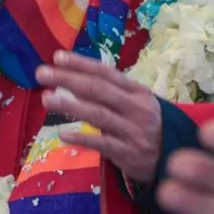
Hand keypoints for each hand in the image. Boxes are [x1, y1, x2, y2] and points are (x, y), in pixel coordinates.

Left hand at [35, 51, 161, 184]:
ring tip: (46, 98)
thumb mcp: (136, 103)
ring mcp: (132, 131)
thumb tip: (73, 76)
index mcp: (137, 91)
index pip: (106, 73)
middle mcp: (136, 108)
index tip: (57, 57)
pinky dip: (81, 138)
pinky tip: (62, 134)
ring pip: (98, 115)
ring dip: (70, 106)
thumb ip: (111, 91)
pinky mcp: (128, 154)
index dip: (81, 64)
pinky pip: (101, 144)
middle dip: (69, 79)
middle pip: (99, 90)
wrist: (172, 157)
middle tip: (42, 73)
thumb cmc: (145, 124)